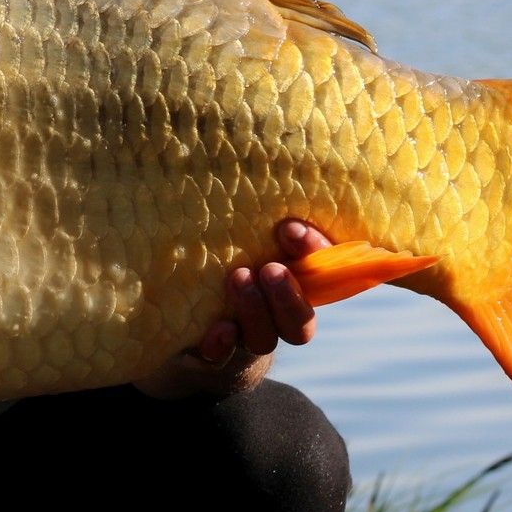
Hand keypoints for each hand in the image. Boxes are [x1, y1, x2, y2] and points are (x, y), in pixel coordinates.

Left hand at [134, 220, 328, 399]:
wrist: (190, 331)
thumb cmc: (223, 264)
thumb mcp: (244, 236)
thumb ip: (256, 215)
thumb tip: (247, 153)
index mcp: (295, 285)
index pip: (321, 273)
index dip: (314, 253)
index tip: (289, 227)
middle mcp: (277, 318)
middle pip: (301, 319)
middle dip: (288, 293)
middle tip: (271, 267)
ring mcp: (247, 340)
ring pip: (265, 338)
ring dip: (255, 310)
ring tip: (239, 279)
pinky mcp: (214, 356)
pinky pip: (222, 358)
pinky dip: (221, 345)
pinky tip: (217, 330)